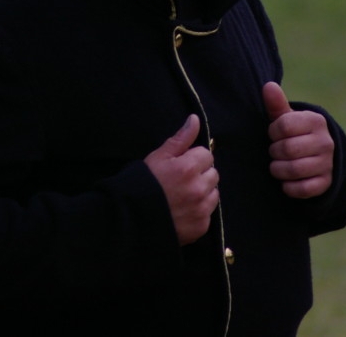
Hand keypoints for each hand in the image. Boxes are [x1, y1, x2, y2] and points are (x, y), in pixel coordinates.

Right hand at [144, 114, 218, 244]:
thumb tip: (195, 119)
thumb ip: (181, 138)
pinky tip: (183, 210)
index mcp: (188, 168)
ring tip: (183, 195)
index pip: (206, 154)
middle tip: (181, 180)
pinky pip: (209, 212)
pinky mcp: (201, 226)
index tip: (181, 165)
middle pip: (213, 173)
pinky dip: (200, 210)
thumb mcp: (159, 156)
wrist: (131, 219)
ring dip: (203, 192)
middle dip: (201, 174)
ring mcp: (201, 209)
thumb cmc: (143, 183)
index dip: (193, 158)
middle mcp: (198, 188)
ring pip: (214, 193)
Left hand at [264, 82, 333, 198]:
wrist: (317, 155)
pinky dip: (288, 187)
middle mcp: (325, 141)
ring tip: (278, 165)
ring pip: (293, 170)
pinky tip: (286, 181)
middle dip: (274, 152)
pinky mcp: (325, 183)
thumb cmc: (295, 133)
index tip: (274, 134)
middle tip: (275, 151)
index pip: (283, 125)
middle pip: (287, 149)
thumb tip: (268, 86)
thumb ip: (276, 104)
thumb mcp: (286, 118)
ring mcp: (327, 163)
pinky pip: (301, 189)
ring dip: (278, 170)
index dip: (272, 131)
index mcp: (315, 121)